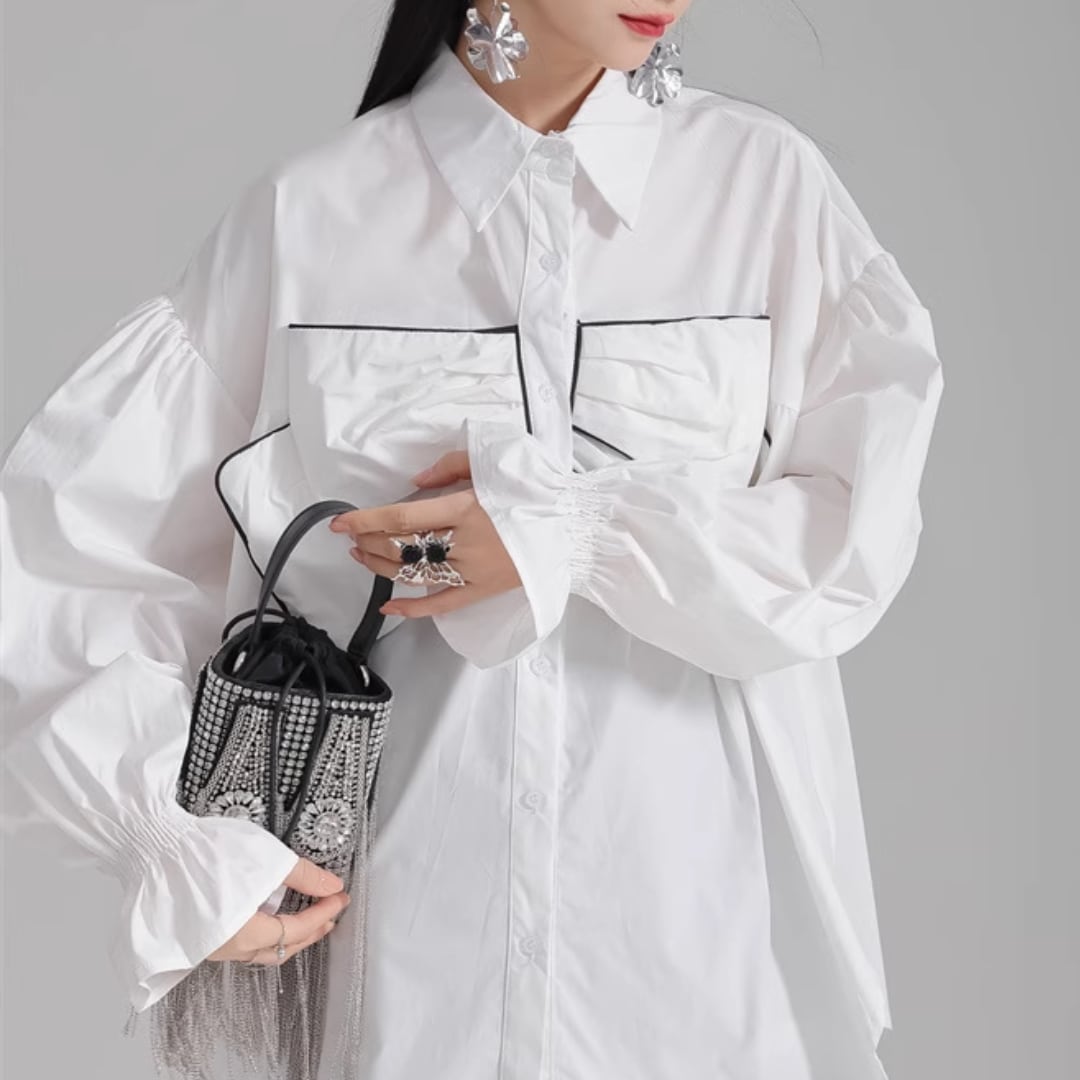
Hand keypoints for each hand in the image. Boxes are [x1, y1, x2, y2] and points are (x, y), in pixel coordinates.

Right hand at [206, 857, 349, 964]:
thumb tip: (331, 886)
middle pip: (279, 950)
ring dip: (288, 936)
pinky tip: (273, 915)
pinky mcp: (200, 934)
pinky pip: (241, 944)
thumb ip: (305, 877)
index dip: (323, 913)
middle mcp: (224, 950)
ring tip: (309, 916)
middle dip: (310, 932)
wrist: (157, 847)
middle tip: (330, 913)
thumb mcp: (268, 859)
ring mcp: (210, 945)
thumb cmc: (206, 852)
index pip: (295, 930)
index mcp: (243, 935)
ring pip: (259, 951)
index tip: (340, 898)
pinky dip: (265, 932)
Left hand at [327, 449, 520, 618]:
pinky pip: (442, 605)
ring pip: (413, 574)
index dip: (366, 520)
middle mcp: (465, 543)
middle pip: (402, 547)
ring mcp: (473, 570)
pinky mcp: (484, 590)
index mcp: (466, 508)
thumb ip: (452, 466)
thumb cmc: (537, 490)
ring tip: (362, 557)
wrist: (575, 525)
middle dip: (369, 542)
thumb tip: (416, 481)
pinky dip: (412, 609)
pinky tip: (389, 607)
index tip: (341, 522)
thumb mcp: (495, 462)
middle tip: (352, 537)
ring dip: (381, 567)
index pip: (402, 516)